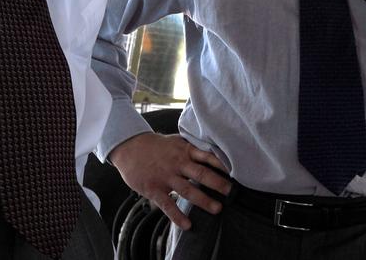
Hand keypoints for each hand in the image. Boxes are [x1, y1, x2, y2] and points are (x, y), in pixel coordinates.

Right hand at [108, 132, 231, 228]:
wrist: (130, 147)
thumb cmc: (156, 145)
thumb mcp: (176, 141)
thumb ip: (193, 148)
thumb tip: (214, 151)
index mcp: (185, 151)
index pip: (207, 156)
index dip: (221, 164)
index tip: (235, 171)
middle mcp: (178, 164)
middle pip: (201, 174)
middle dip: (217, 183)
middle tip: (231, 192)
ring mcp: (166, 177)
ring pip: (188, 191)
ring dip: (203, 201)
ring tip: (217, 209)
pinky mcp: (154, 189)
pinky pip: (168, 205)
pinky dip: (178, 216)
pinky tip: (188, 224)